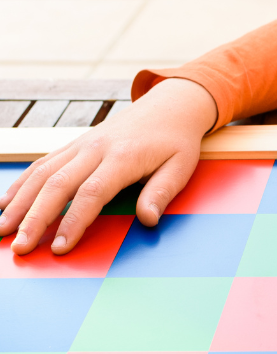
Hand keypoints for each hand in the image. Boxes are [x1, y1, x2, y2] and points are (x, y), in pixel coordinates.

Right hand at [0, 78, 217, 255]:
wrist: (170, 105)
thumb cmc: (176, 141)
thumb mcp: (182, 165)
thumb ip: (163, 192)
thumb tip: (148, 219)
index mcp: (124, 156)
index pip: (93, 192)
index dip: (74, 221)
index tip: (60, 248)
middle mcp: (96, 148)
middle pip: (58, 184)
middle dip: (35, 218)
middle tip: (19, 248)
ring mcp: (82, 144)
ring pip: (43, 173)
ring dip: (20, 202)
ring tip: (1, 231)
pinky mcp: (75, 144)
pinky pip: (43, 163)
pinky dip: (22, 183)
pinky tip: (6, 204)